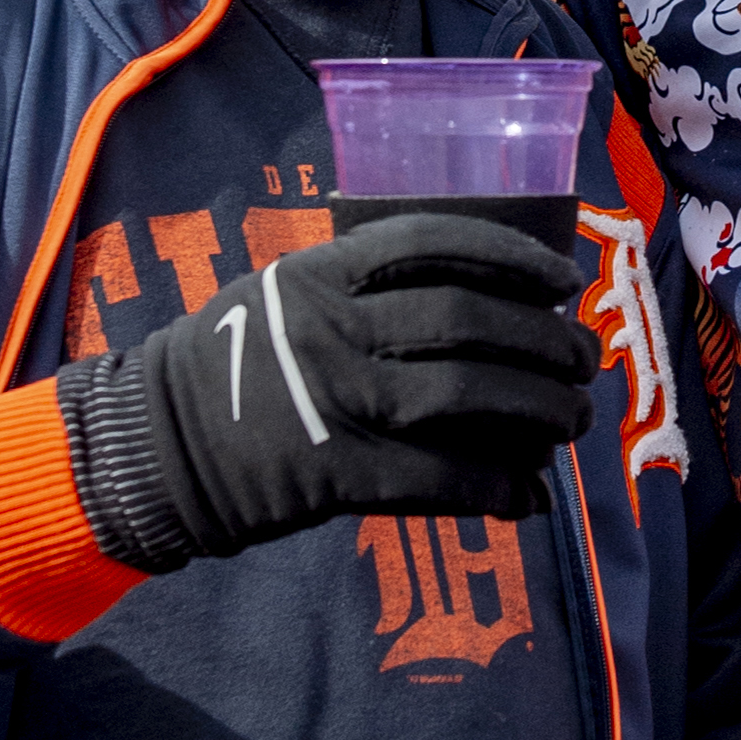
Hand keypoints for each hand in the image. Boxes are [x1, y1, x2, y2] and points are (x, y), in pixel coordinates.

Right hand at [128, 213, 593, 554]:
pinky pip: (441, 477)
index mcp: (320, 273)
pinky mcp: (339, 472)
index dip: (512, 255)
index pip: (434, 243)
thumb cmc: (227, 367)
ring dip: (540, 409)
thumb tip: (462, 288)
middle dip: (545, 340)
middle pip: (470, 321)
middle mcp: (333, 328)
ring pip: (470, 395)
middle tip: (582, 360)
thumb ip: (354, 284)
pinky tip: (530, 496)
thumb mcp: (278, 293)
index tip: (561, 278)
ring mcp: (337, 400)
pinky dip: (497, 487)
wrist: (158, 450)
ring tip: (573, 418)